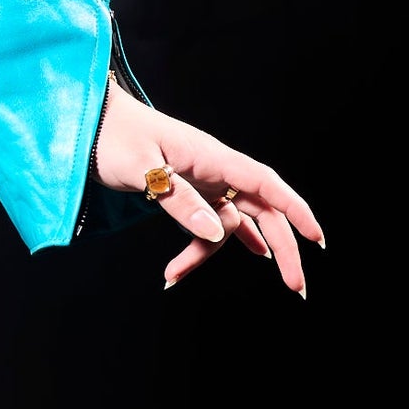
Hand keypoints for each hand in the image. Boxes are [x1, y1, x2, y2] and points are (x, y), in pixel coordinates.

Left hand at [93, 82, 323, 293]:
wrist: (90, 121)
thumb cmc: (114, 135)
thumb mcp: (142, 168)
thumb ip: (180, 200)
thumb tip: (219, 234)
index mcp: (210, 156)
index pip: (264, 181)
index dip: (294, 209)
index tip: (317, 239)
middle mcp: (213, 168)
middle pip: (260, 209)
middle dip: (281, 247)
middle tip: (296, 287)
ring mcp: (201, 180)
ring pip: (228, 222)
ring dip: (209, 253)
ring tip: (175, 277)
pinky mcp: (185, 191)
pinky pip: (202, 223)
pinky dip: (191, 245)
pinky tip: (182, 268)